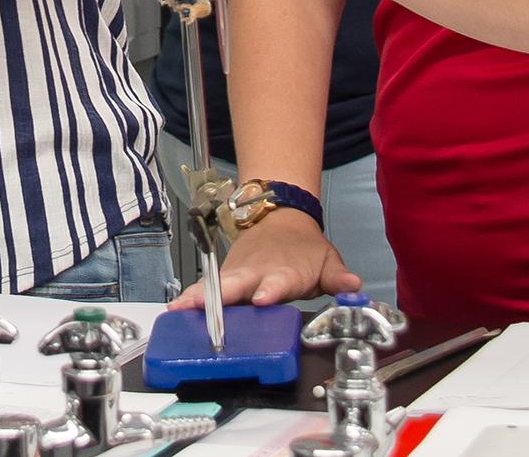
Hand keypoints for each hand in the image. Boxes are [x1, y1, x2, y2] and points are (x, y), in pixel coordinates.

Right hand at [169, 209, 362, 309]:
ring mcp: (237, 273)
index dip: (270, 290)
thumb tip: (353, 285)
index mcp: (284, 271)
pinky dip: (191, 297)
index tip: (262, 298)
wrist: (281, 218)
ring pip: (216, 286)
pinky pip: (206, 289)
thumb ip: (338, 277)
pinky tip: (175, 310)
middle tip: (207, 307)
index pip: (277, 281)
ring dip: (199, 297)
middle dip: (223, 296)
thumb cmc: (303, 248)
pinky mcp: (224, 277)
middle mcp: (257, 272)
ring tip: (180, 310)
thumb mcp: (327, 259)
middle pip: (238, 284)